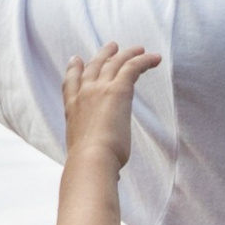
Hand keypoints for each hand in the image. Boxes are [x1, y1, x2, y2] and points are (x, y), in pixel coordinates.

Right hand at [61, 41, 157, 170]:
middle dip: (103, 55)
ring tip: (139, 49)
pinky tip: (155, 58)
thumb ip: (94, 157)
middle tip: (112, 46)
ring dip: (127, 54)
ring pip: (113, 63)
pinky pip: (132, 67)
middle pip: (93, 67)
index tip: (76, 59)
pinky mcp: (117, 90)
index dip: (74, 69)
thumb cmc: (89, 165)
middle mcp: (82, 95)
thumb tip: (106, 177)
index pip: (70, 83)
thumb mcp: (87, 156)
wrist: (91, 161)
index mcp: (72, 110)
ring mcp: (98, 90)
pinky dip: (144, 60)